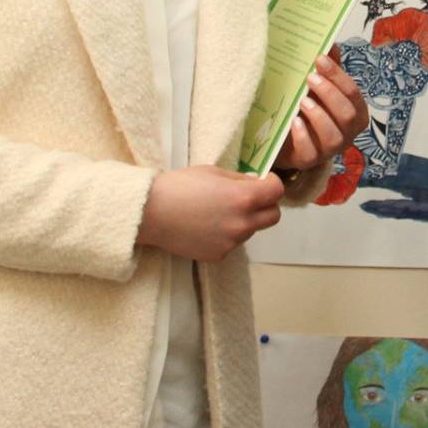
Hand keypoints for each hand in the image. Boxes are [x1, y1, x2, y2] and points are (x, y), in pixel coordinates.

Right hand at [138, 166, 285, 262]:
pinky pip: (232, 243)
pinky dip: (226, 234)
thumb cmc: (179, 185)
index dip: (272, 184)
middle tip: (249, 198)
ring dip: (244, 220)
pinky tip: (206, 226)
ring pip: (252, 230)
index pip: (277, 192)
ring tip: (217, 212)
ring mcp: (231, 242)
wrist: (150, 213)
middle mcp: (243, 223)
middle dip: (266, 205)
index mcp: (244, 198)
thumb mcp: (213, 172)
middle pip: (273, 216)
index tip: (263, 182)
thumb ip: (240, 180)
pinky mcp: (218, 255)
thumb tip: (257, 183)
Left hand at [277, 49, 368, 173]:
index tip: (319, 59)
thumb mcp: (318, 88)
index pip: (354, 94)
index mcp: (354, 113)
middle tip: (310, 78)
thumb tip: (331, 44)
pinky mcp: (308, 160)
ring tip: (302, 101)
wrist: (284, 138)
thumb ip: (328, 70)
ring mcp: (329, 150)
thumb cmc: (308, 109)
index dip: (338, 76)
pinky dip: (303, 136)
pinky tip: (294, 122)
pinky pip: (310, 151)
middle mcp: (347, 134)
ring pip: (333, 136)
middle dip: (330, 94)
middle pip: (348, 115)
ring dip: (319, 116)